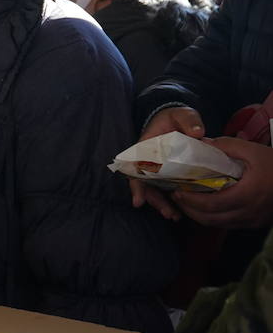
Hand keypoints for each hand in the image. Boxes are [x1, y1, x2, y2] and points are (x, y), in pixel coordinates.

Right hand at [130, 106, 204, 220]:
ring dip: (164, 205)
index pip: (135, 170)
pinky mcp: (169, 174)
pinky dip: (173, 201)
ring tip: (175, 217)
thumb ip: (189, 121)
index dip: (137, 187)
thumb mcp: (182, 114)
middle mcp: (148, 163)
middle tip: (169, 214)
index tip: (138, 201)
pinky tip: (181, 212)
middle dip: (155, 202)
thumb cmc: (175, 117)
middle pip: (146, 186)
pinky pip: (167, 189)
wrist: (177, 120)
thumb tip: (198, 133)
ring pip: (156, 191)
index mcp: (145, 150)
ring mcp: (158, 170)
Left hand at [171, 136, 272, 228]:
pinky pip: (229, 225)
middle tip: (176, 196)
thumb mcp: (253, 150)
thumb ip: (226, 146)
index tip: (177, 191)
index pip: (211, 205)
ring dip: (199, 215)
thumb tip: (200, 143)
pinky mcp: (256, 223)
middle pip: (210, 219)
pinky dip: (213, 217)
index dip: (190, 200)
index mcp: (248, 194)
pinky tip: (206, 206)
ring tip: (187, 201)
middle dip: (189, 209)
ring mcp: (253, 220)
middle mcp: (250, 212)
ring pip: (218, 225)